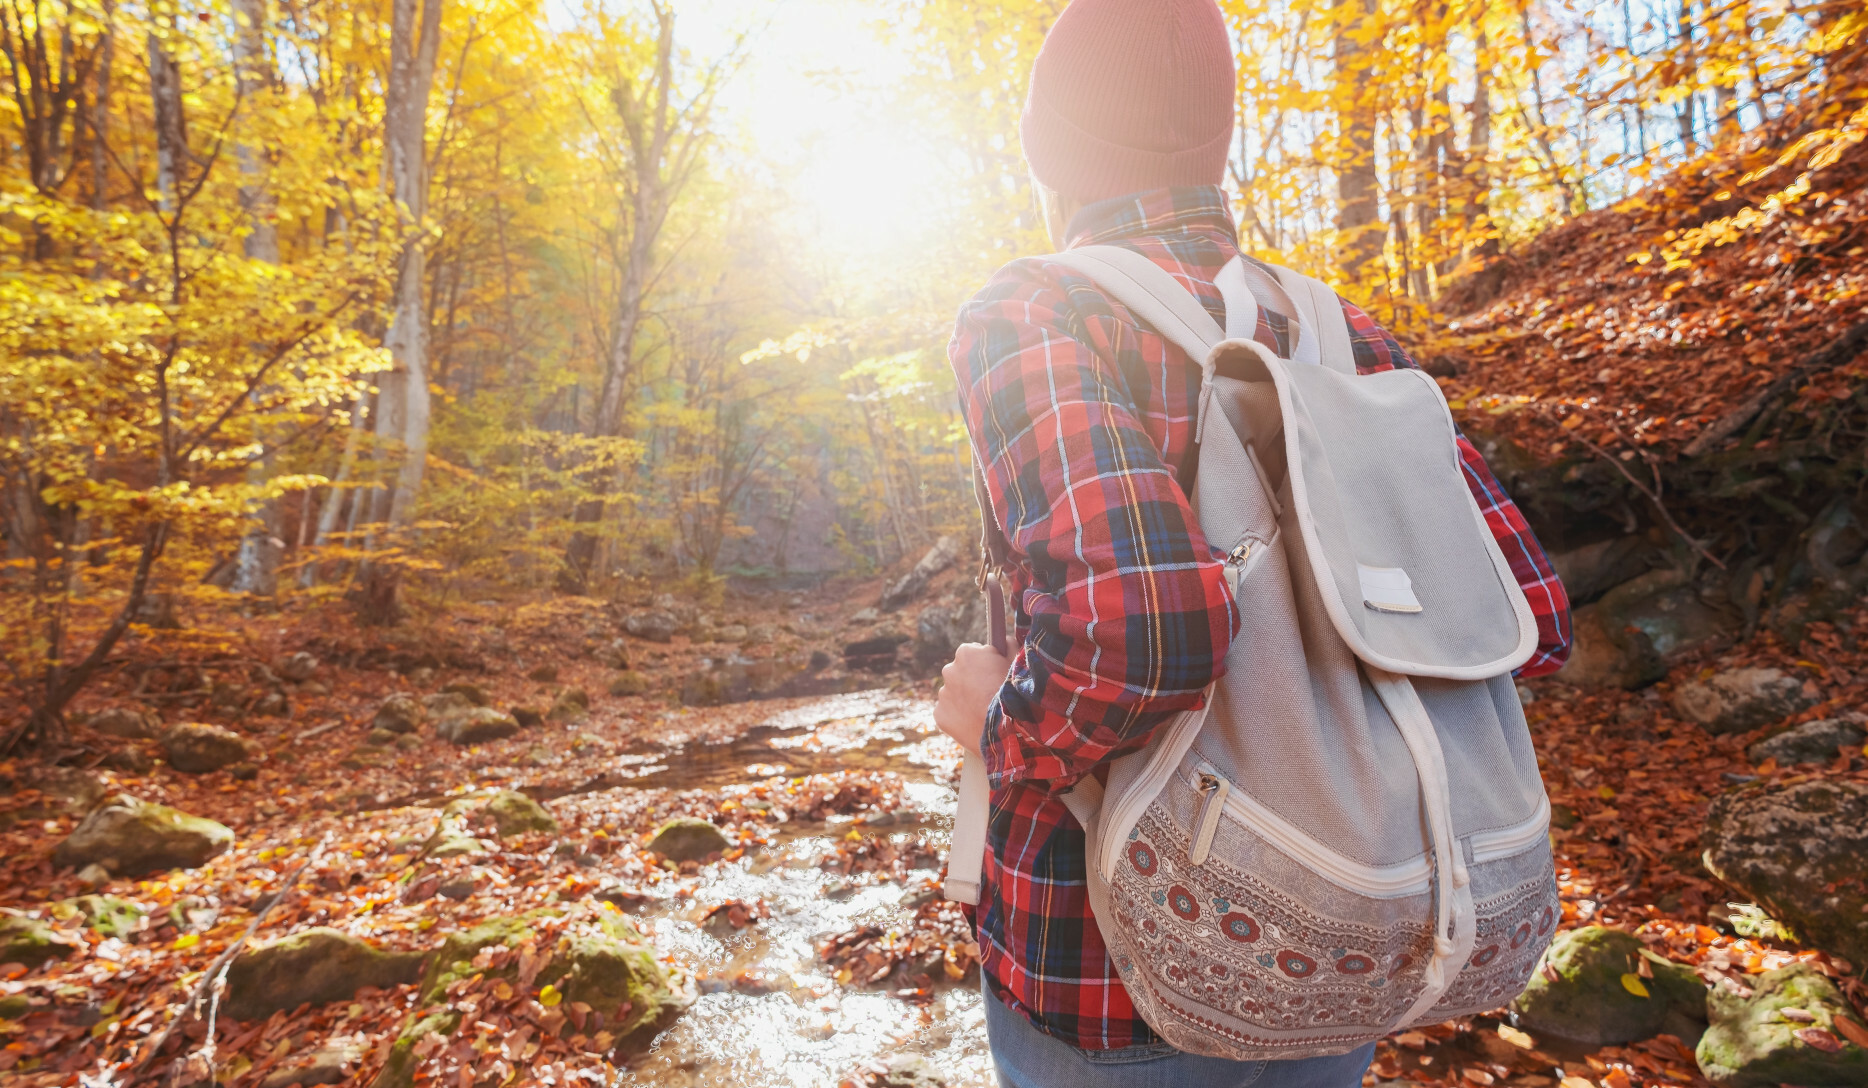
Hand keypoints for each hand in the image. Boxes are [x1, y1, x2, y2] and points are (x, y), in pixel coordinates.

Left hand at [935, 642, 1009, 756]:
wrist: (1005, 729)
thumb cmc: (1014, 692)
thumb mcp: (1017, 662)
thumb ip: (1008, 646)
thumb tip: (1005, 640)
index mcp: (966, 652)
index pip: (973, 653)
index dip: (985, 663)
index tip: (994, 673)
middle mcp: (949, 670)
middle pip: (960, 673)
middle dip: (971, 681)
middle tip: (989, 694)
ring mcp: (943, 693)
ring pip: (954, 694)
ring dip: (965, 699)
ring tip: (984, 711)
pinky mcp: (939, 714)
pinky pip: (949, 713)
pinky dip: (959, 717)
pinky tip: (975, 722)